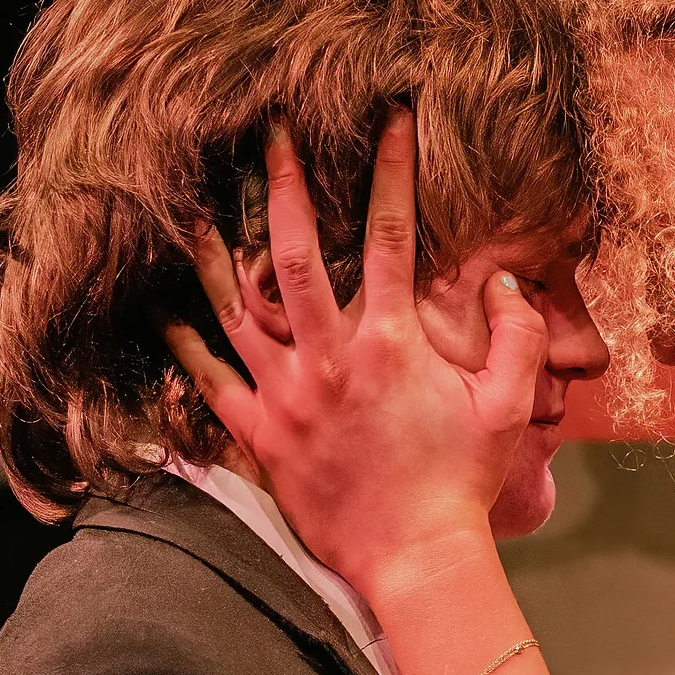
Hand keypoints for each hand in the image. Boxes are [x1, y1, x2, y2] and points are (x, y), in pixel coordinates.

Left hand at [164, 110, 545, 580]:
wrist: (414, 557)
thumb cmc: (461, 482)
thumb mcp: (509, 406)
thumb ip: (517, 336)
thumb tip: (506, 278)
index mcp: (393, 343)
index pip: (391, 236)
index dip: (391, 169)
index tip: (389, 117)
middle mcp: (331, 358)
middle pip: (296, 252)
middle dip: (283, 185)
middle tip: (269, 132)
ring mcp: (287, 395)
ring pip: (236, 307)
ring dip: (211, 249)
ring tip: (186, 199)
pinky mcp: (259, 434)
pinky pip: (207, 379)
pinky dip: (179, 339)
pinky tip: (156, 303)